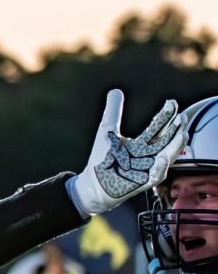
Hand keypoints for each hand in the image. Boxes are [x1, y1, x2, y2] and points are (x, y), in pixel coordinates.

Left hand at [72, 91, 184, 215]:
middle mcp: (147, 156)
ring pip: (166, 156)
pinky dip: (160, 168)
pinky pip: (155, 176)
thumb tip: (116, 90)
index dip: (165, 115)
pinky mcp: (142, 182)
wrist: (91, 183)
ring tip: (182, 134)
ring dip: (175, 146)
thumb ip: (113, 111)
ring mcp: (147, 169)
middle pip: (165, 141)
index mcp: (141, 144)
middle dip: (175, 130)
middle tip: (181, 117)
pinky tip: (162, 158)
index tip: (171, 102)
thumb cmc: (101, 158)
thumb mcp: (107, 130)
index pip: (157, 127)